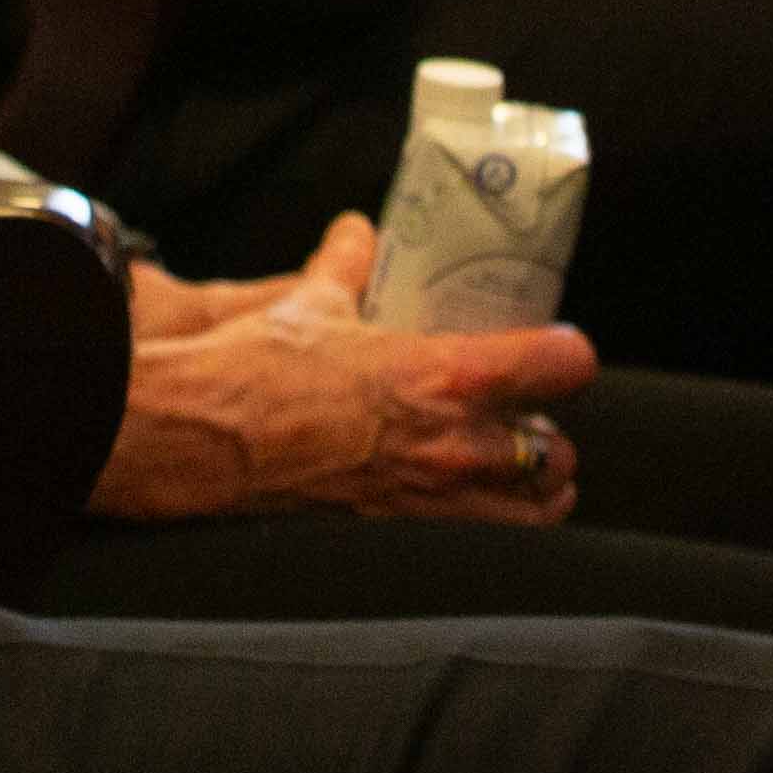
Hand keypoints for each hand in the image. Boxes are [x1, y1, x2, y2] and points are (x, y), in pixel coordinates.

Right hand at [89, 215, 597, 525]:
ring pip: (533, 509)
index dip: (568, 353)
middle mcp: (455, 443)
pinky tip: (468, 500)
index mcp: (446, 374)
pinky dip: (492, 523)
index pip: (559, 366)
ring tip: (517, 466)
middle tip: (530, 413)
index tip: (560, 347)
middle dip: (552, 434)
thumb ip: (346, 265)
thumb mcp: (309, 303)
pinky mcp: (398, 531)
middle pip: (558, 452)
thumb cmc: (257, 370)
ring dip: (535, 487)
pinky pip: (479, 538)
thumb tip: (357, 233)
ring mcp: (431, 497)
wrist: (204, 442)